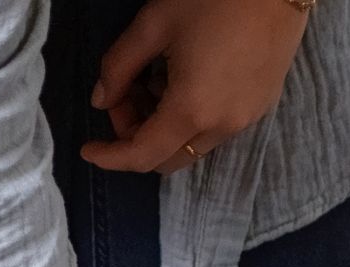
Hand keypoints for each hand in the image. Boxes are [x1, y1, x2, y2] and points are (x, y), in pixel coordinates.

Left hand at [82, 0, 308, 171]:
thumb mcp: (154, 23)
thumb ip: (119, 66)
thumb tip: (102, 98)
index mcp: (192, 110)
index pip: (141, 156)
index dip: (110, 157)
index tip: (89, 148)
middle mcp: (222, 127)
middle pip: (166, 159)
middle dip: (136, 138)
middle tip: (124, 96)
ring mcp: (246, 119)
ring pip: (191, 145)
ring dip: (164, 126)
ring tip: (156, 76)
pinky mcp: (261, 105)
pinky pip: (215, 128)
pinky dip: (190, 117)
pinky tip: (186, 75)